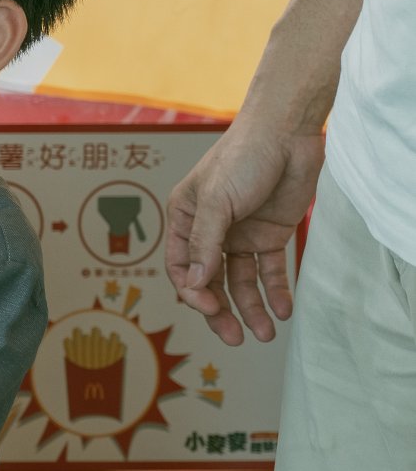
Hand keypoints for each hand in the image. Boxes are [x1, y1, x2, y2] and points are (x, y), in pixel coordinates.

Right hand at [165, 119, 322, 344]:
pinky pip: (271, 270)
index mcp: (185, 219)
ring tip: (264, 333)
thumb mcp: (217, 200)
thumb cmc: (242, 157)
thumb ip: (205, 244)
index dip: (194, 292)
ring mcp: (241, 234)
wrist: (288, 132)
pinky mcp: (271, 234)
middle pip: (211, 281)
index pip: (182, 267)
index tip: (212, 308)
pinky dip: (276, 291)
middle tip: (236, 338)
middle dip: (222, 311)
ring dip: (251, 308)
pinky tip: (283, 310)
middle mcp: (210, 230)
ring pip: (241, 281)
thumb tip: (195, 285)